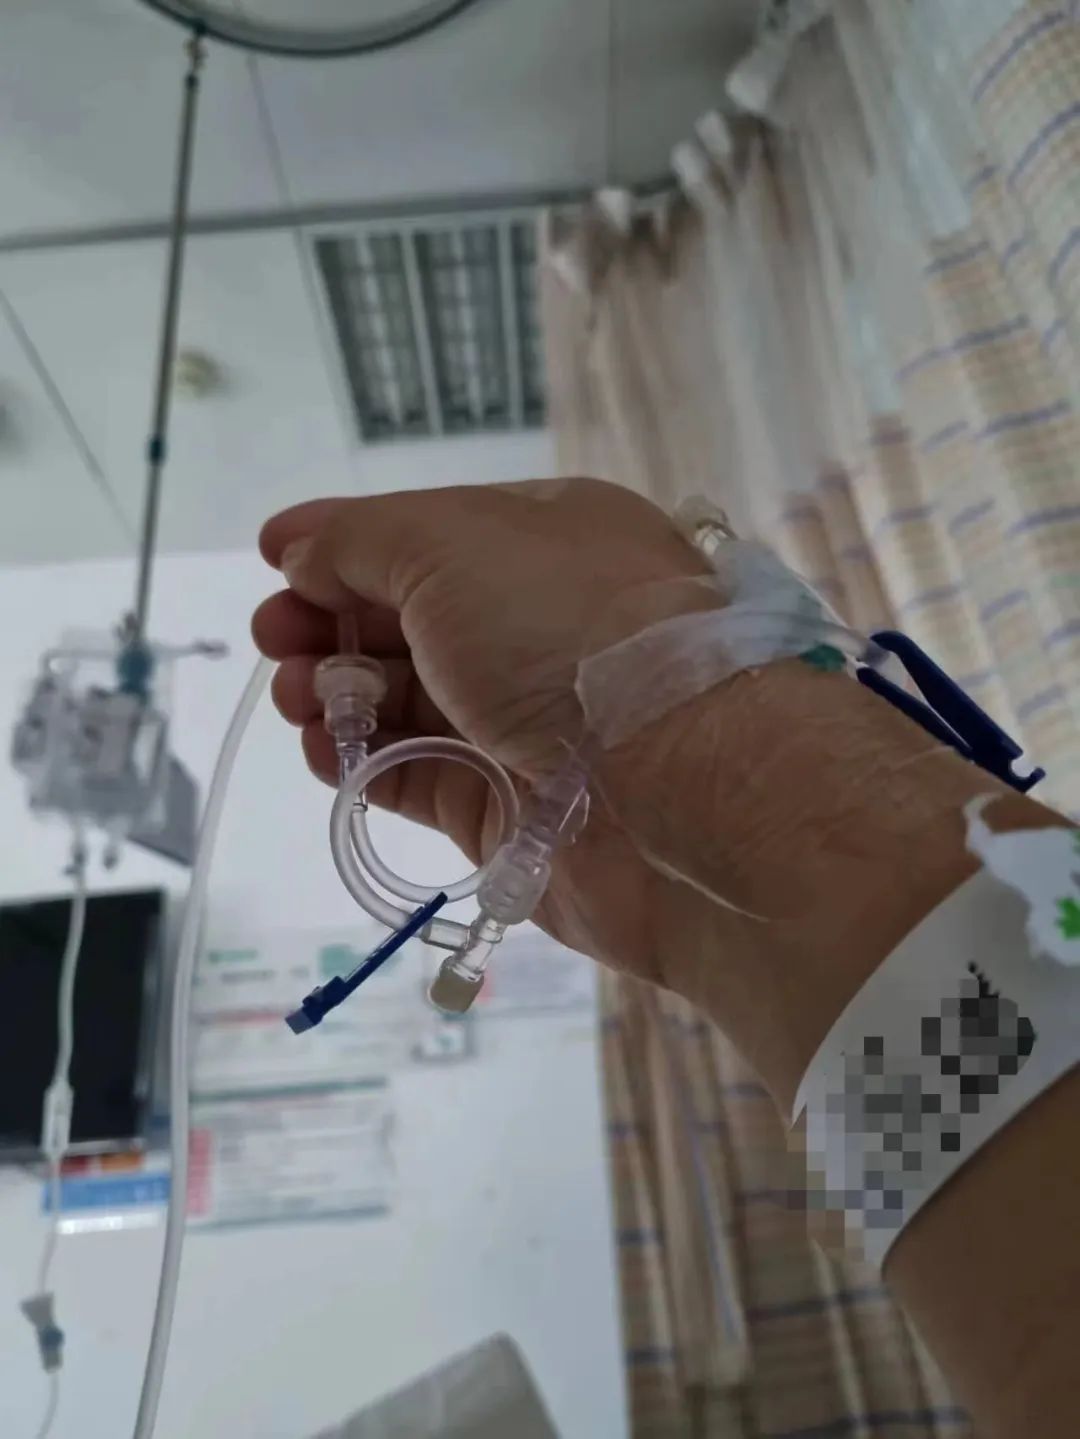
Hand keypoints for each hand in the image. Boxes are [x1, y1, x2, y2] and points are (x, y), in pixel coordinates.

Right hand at [253, 476, 1025, 1107]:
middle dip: (331, 622)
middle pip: (410, 619)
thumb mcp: (450, 543)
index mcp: (543, 540)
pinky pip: (417, 776)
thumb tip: (295, 546)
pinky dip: (363, 762)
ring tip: (300, 697)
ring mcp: (524, 722)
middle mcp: (538, 626)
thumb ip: (359, 540)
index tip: (276, 562)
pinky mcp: (507, 808)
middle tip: (278, 639)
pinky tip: (324, 748)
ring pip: (407, 701)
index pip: (428, 535)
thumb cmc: (565, 633)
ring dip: (339, 692)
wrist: (678, 789)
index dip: (348, 547)